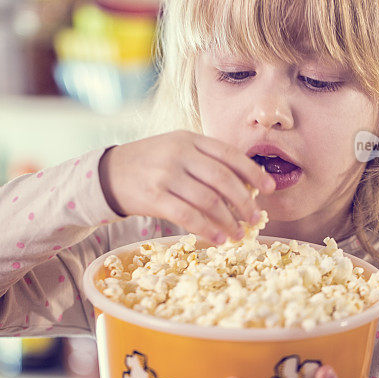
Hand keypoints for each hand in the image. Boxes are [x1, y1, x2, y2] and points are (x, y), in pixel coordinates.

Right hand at [98, 130, 274, 242]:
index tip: (269, 189)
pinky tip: (218, 238)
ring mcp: (165, 174)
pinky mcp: (154, 196)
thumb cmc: (151, 163)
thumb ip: (206, 161)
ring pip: (208, 200)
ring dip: (229, 221)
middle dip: (245, 202)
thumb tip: (245, 187)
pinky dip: (207, 229)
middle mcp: (179, 153)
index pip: (229, 154)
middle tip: (256, 219)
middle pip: (223, 179)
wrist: (109, 173)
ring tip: (239, 234)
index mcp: (189, 139)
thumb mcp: (177, 150)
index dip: (253, 172)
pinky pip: (188, 216)